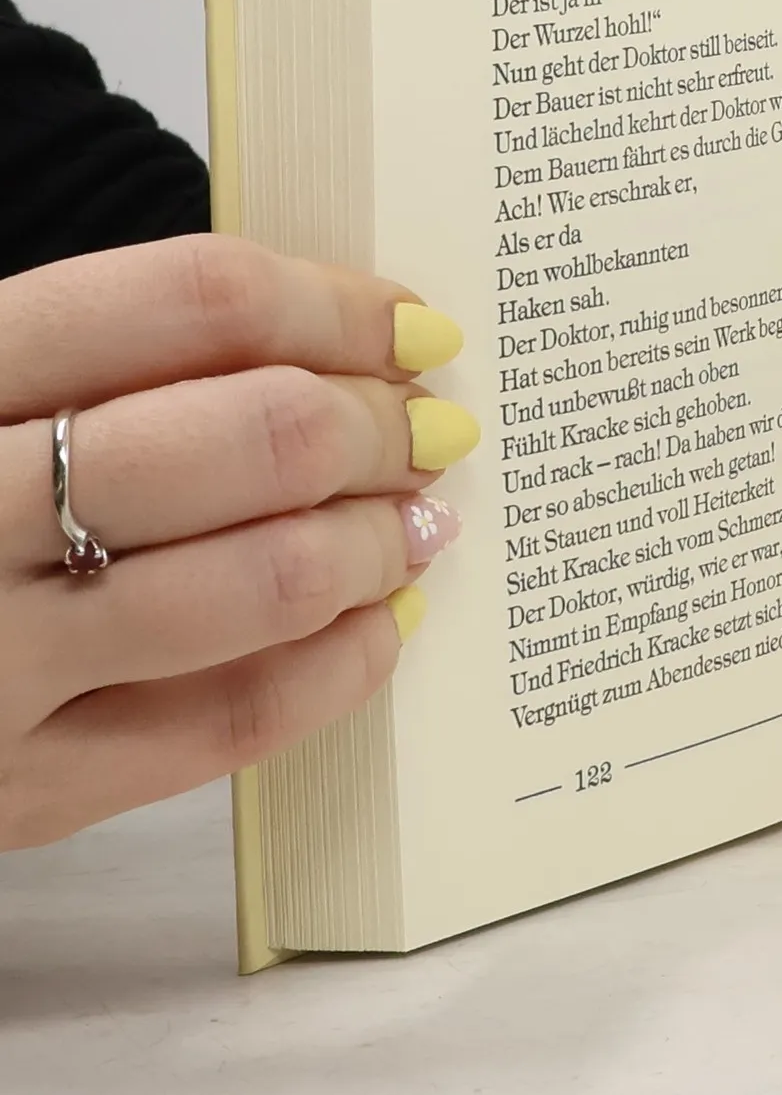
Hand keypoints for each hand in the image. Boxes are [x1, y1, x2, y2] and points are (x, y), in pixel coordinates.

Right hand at [0, 235, 476, 847]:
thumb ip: (124, 359)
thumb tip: (346, 351)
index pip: (191, 302)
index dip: (334, 306)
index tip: (410, 321)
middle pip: (252, 437)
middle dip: (376, 425)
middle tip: (429, 424)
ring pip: (264, 580)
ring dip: (377, 537)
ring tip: (420, 515)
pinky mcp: (23, 792)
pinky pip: (236, 722)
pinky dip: (342, 661)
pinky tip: (380, 615)